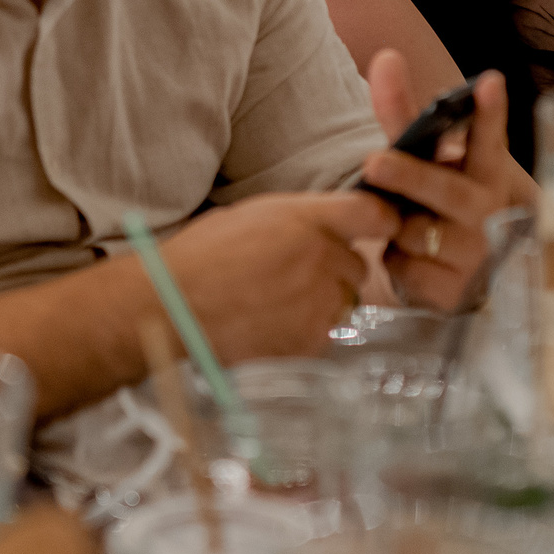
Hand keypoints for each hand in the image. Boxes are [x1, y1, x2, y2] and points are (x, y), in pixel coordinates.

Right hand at [168, 190, 399, 361]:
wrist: (170, 305)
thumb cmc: (200, 256)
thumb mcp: (251, 216)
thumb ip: (300, 219)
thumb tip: (327, 227)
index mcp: (306, 218)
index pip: (374, 213)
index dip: (382, 220)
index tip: (381, 228)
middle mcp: (321, 258)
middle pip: (359, 266)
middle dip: (336, 272)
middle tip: (296, 277)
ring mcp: (318, 302)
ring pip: (344, 303)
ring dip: (323, 304)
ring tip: (278, 304)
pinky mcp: (310, 340)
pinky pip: (325, 334)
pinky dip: (306, 332)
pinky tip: (271, 325)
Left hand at [363, 52, 531, 310]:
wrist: (468, 278)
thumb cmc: (445, 204)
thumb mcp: (432, 159)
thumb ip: (404, 113)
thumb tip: (385, 57)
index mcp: (487, 174)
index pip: (489, 139)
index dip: (490, 113)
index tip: (489, 81)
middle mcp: (488, 212)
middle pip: (445, 191)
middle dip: (410, 176)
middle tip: (375, 161)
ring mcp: (476, 256)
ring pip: (417, 233)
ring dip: (396, 226)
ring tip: (400, 223)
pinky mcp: (453, 293)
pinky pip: (404, 270)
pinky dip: (395, 261)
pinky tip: (407, 259)